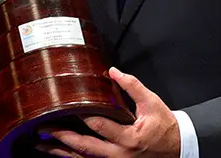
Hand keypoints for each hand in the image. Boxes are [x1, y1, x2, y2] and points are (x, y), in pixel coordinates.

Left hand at [36, 68, 180, 156]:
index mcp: (129, 138)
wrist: (178, 147)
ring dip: (62, 151)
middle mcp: (120, 155)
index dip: (80, 116)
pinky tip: (60, 151)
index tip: (63, 107)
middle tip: (44, 128)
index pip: (99, 126)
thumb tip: (113, 71)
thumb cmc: (164, 126)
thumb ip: (132, 86)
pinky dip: (73, 157)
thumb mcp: (151, 103)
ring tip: (43, 142)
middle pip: (85, 147)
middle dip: (63, 137)